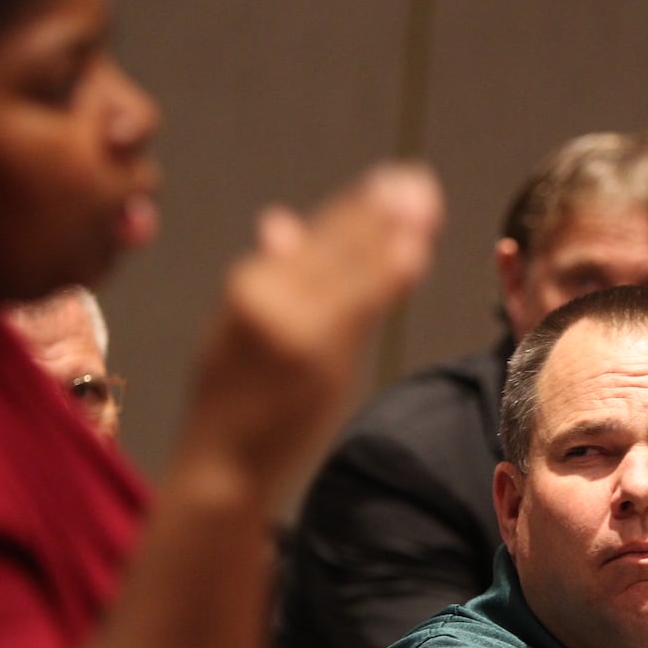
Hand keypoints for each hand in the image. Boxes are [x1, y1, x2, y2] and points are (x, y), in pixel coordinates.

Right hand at [187, 163, 441, 500]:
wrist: (221, 466)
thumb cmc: (230, 400)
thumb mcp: (233, 329)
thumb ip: (269, 276)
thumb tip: (280, 220)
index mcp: (248, 284)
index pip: (313, 235)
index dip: (356, 206)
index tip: (391, 181)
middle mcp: (270, 297)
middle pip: (336, 243)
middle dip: (381, 210)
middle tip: (419, 181)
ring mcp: (297, 327)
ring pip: (352, 268)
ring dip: (393, 233)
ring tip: (426, 204)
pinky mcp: (321, 359)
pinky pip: (363, 307)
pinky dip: (389, 275)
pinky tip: (414, 251)